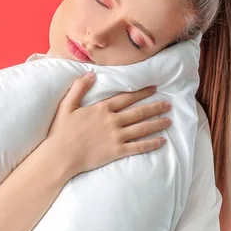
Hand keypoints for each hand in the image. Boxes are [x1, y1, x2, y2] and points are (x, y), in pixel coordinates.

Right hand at [45, 72, 171, 176]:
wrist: (60, 155)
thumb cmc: (61, 131)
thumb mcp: (67, 105)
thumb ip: (79, 88)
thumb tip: (90, 74)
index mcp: (102, 108)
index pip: (126, 98)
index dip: (141, 92)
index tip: (154, 88)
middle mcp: (112, 120)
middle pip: (139, 112)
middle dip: (155, 107)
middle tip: (169, 104)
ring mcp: (116, 136)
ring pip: (142, 128)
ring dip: (157, 123)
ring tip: (169, 120)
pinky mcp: (117, 151)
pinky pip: (138, 147)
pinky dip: (151, 144)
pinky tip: (162, 141)